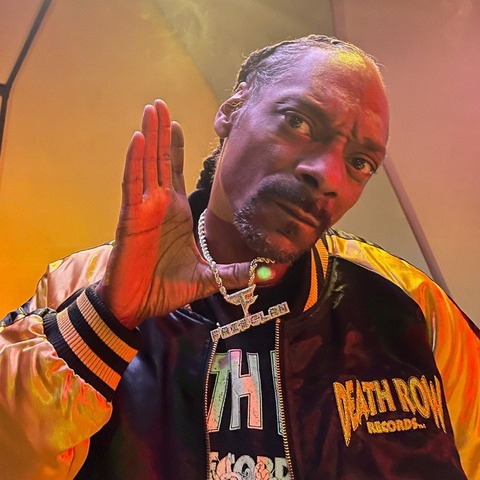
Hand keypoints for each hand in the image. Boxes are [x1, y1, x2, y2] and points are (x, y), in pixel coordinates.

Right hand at [96, 100, 249, 328]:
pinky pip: (132, 184)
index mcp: (176, 212)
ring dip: (149, 137)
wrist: (139, 304)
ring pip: (146, 164)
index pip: (175, 173)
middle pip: (161, 161)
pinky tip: (138, 138)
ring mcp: (144, 208)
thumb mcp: (209, 277)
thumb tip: (266, 271)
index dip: (176, 148)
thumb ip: (235, 271)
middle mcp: (159, 204)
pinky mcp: (131, 217)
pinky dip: (135, 161)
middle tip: (160, 104)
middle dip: (161, 132)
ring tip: (151, 110)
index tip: (178, 124)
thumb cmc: (165, 288)